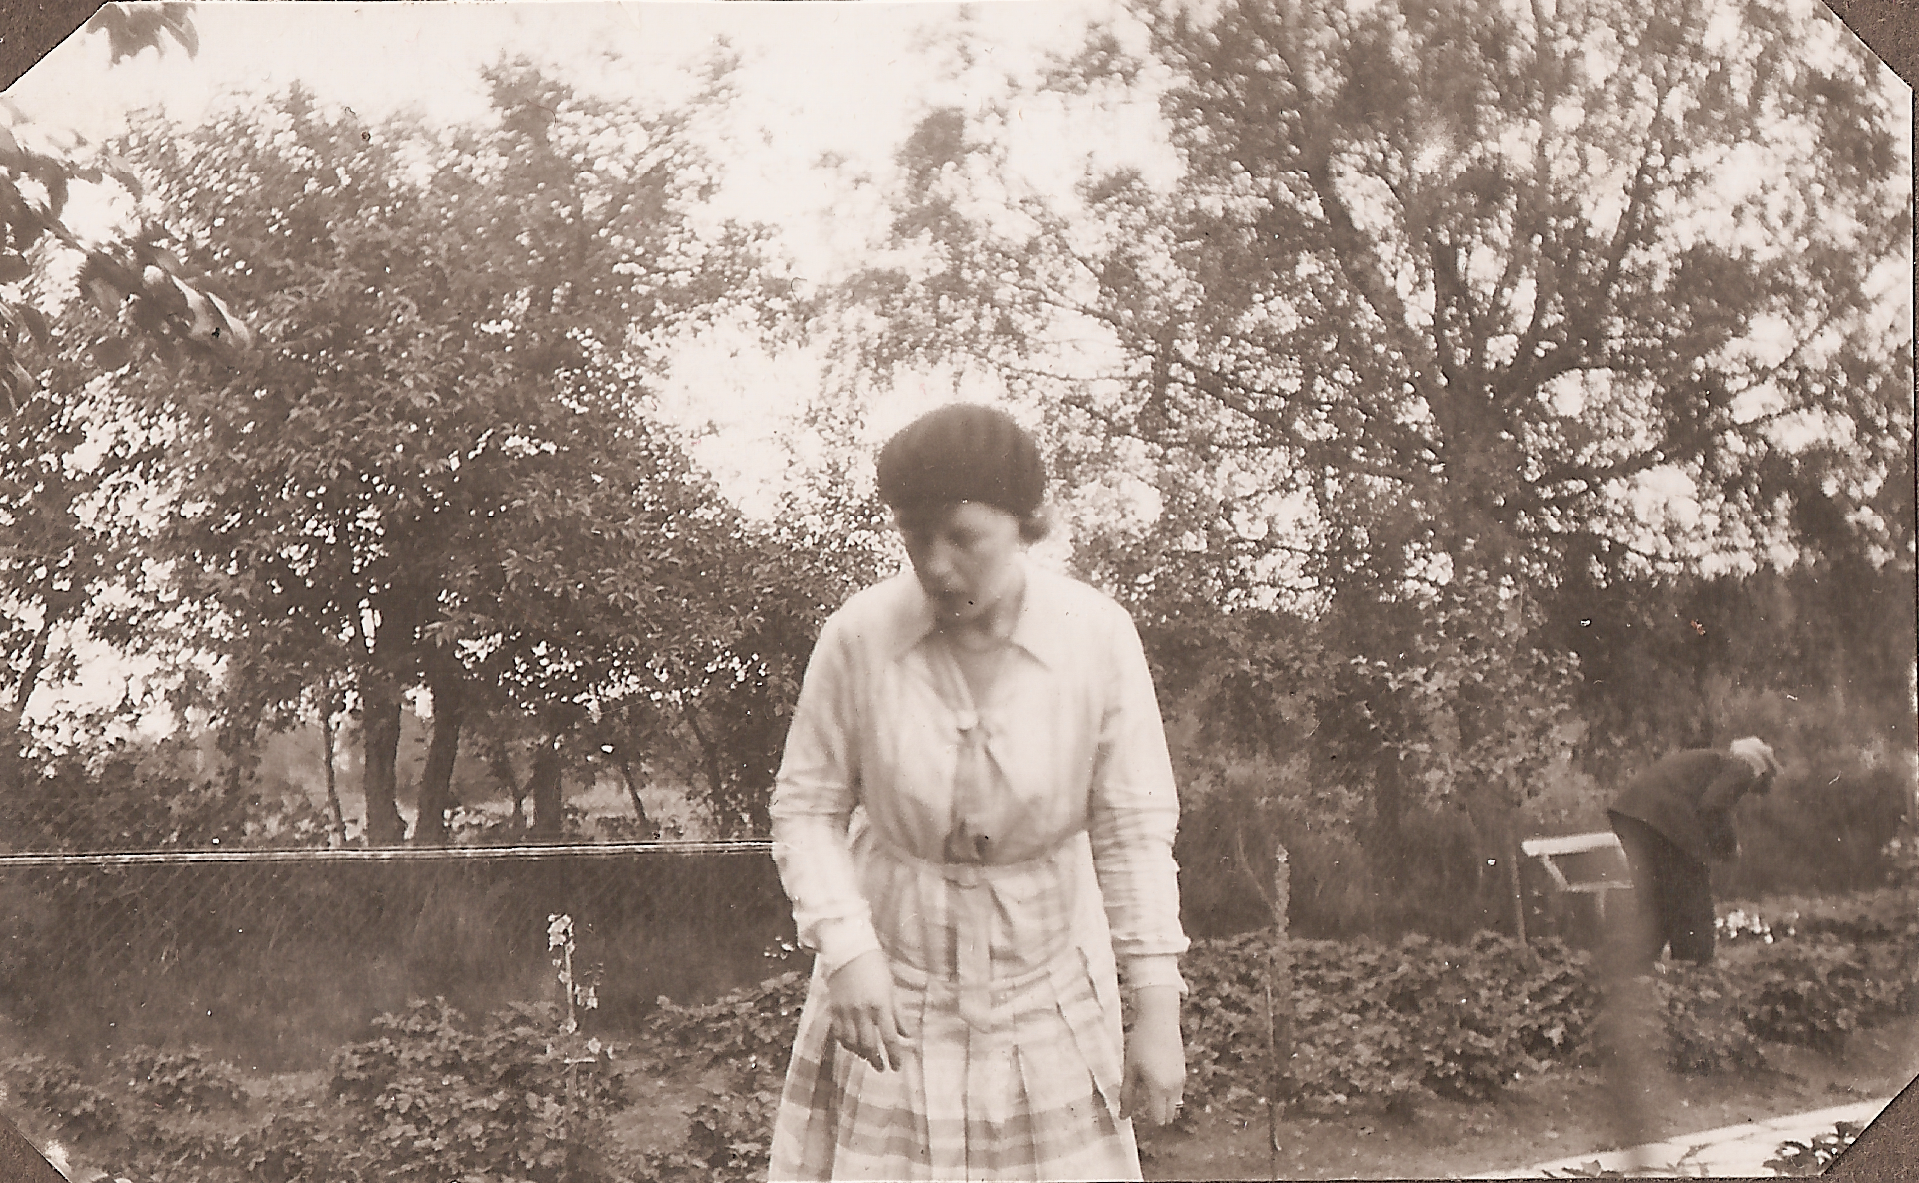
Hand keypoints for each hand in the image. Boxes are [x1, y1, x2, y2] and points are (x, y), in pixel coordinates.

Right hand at [827, 950, 905, 1071]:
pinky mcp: (834, 1009)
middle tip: (881, 1067)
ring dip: (861, 1054)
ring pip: (852, 1043)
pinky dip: (846, 1043)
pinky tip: (852, 1045)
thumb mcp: (892, 989)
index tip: (897, 1067)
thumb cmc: (875, 967)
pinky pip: (839, 1033)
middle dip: (876, 1060)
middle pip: (869, 1045)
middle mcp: (862, 1011)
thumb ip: (899, 1014)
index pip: (889, 1038)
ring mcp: (846, 1011)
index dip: (894, 1055)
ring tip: (868, 1057)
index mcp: (881, 1005)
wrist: (848, 950)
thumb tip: (908, 1035)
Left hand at [1119, 984, 1184, 1125]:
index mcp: (1159, 1089)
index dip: (1149, 1121)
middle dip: (1157, 1115)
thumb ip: (1127, 1095)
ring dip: (1163, 1103)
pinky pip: (1177, 1091)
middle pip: (1169, 1114)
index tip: (1138, 1115)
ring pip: (1174, 1103)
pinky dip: (1168, 1092)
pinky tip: (1155, 1080)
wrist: (1159, 1020)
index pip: (1159, 1118)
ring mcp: (1181, 1079)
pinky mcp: (1183, 1070)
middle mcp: (1174, 1087)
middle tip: (1141, 1106)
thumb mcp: (1130, 1070)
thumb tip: (1123, 1116)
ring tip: (1147, 1092)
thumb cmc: (1141, 1044)